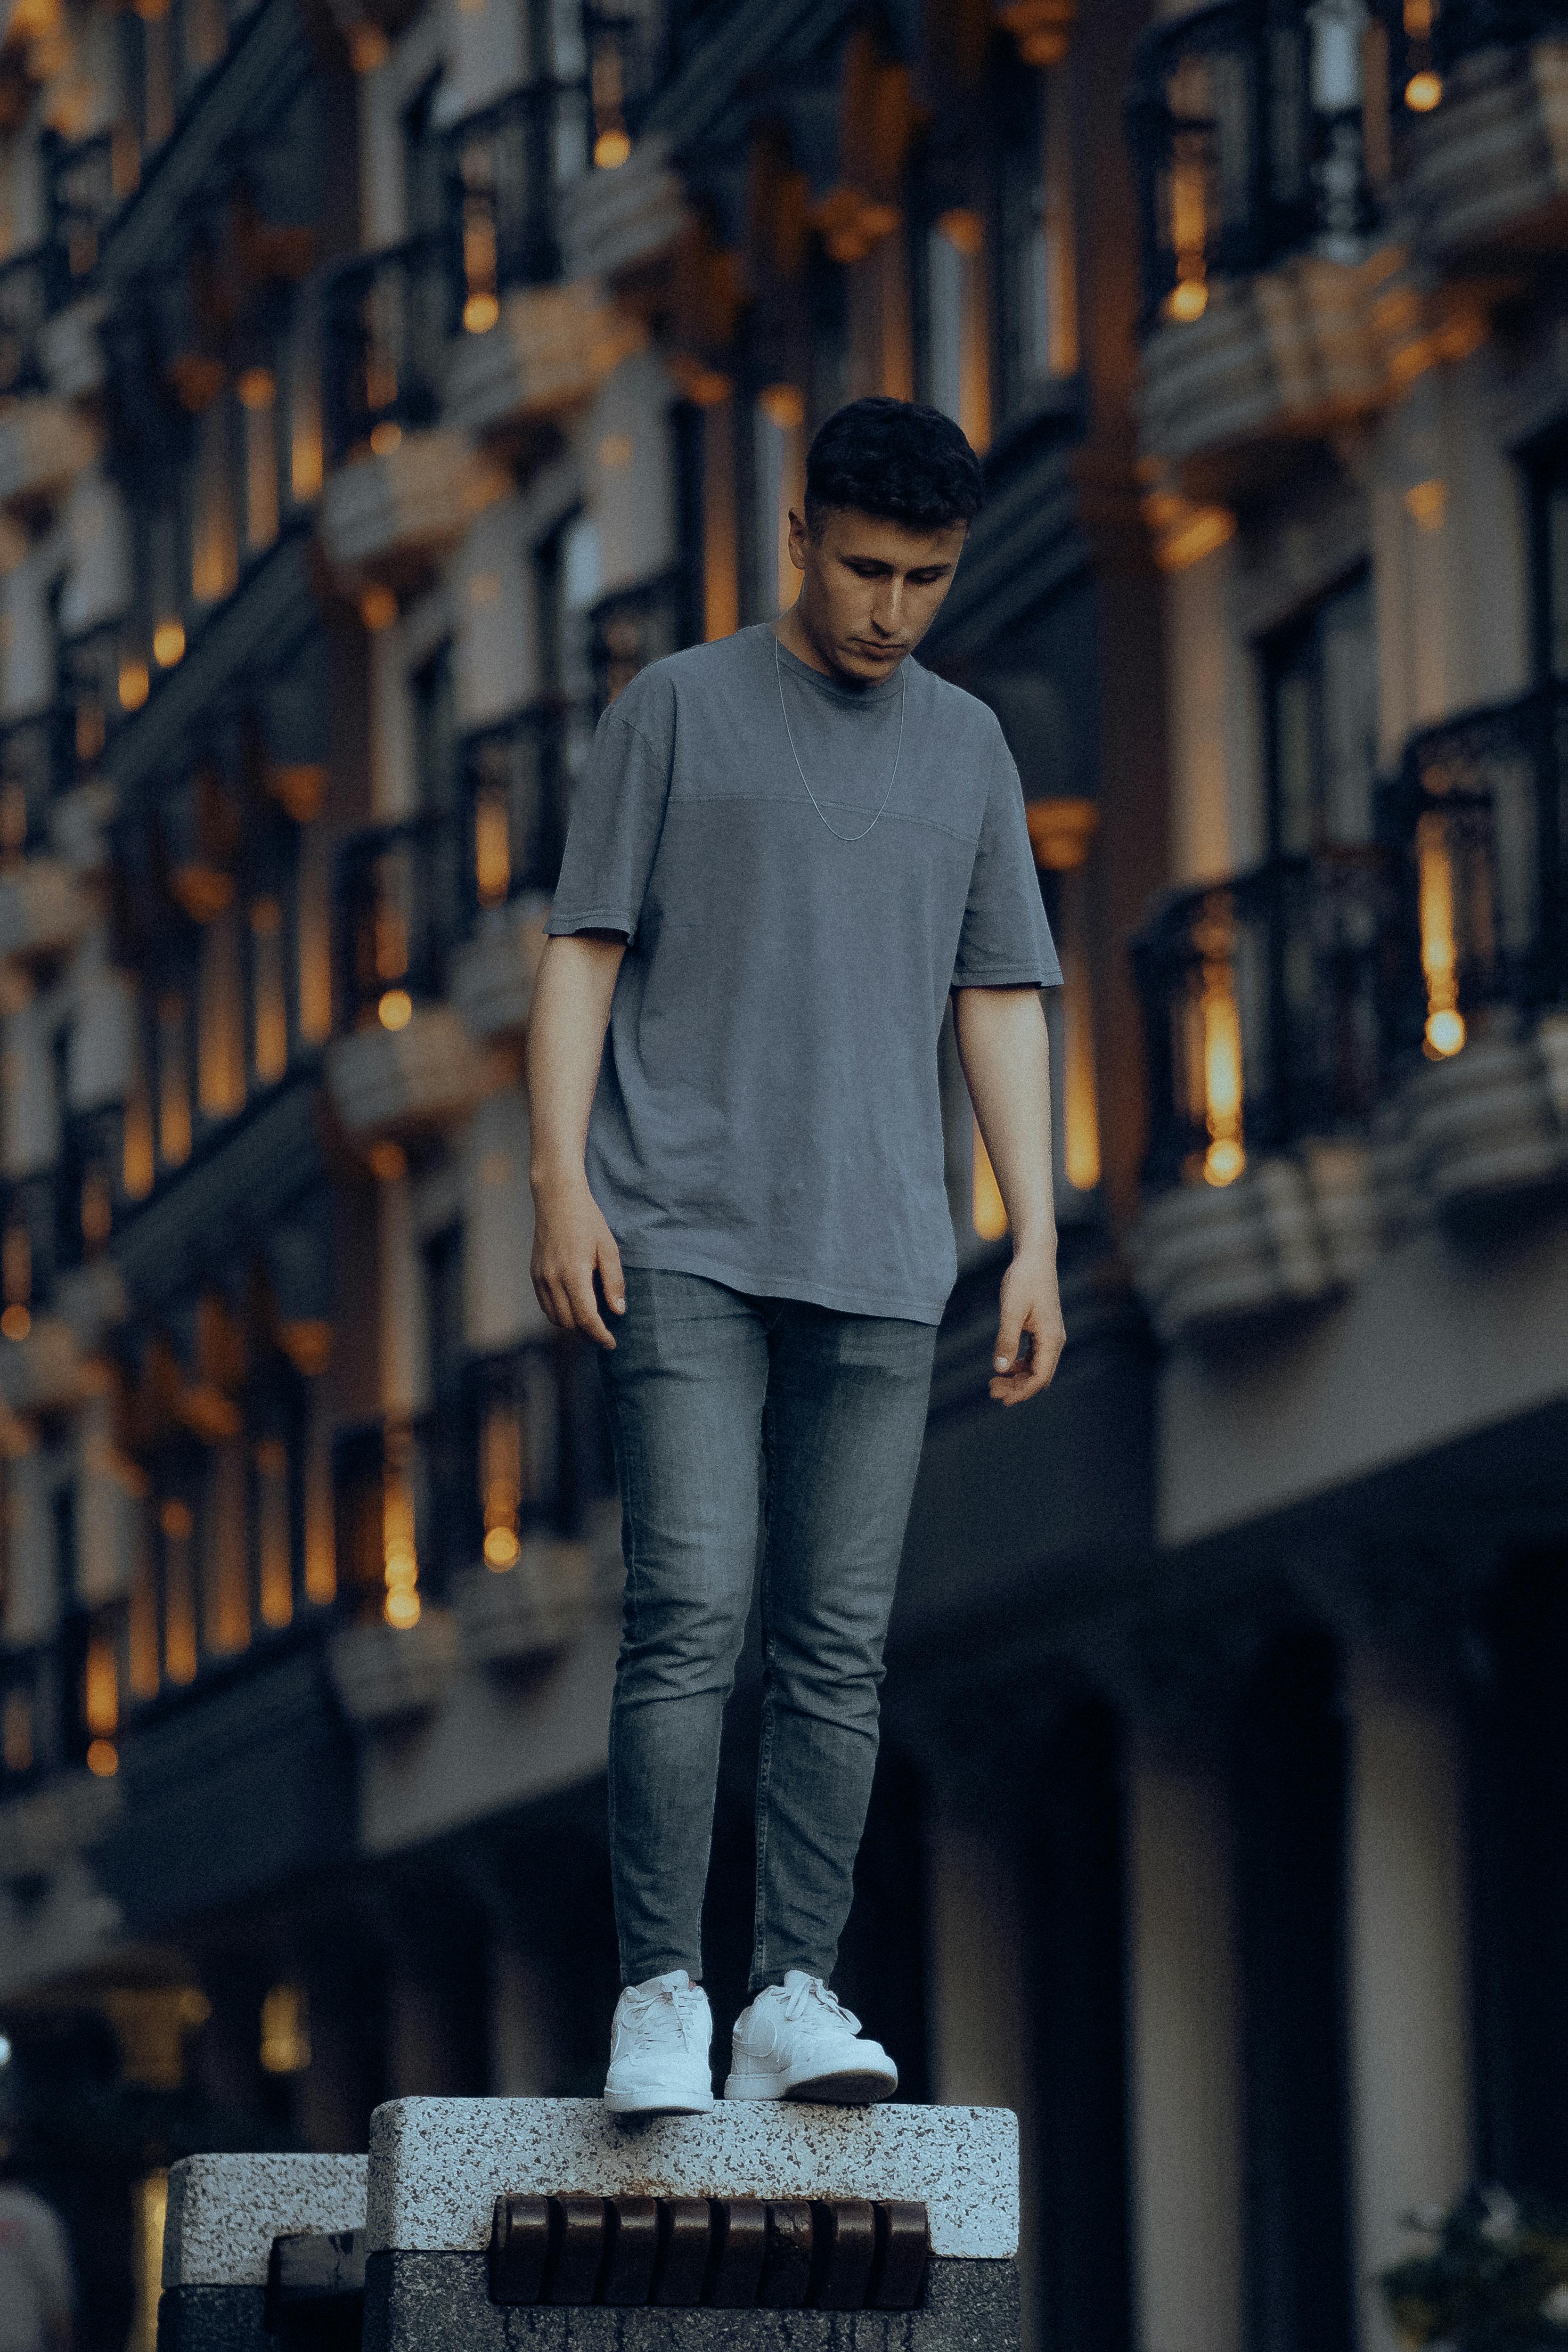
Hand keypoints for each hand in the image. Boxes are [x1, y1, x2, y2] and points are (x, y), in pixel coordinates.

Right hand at [530, 1174, 625, 1346]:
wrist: (557, 1199)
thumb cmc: (587, 1221)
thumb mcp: (609, 1248)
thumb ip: (614, 1281)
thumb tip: (618, 1311)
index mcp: (574, 1274)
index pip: (587, 1318)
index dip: (600, 1335)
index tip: (611, 1343)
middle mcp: (553, 1279)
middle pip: (570, 1323)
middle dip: (588, 1334)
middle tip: (604, 1335)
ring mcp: (540, 1277)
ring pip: (555, 1317)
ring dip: (573, 1326)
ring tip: (591, 1324)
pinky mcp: (534, 1274)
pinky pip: (545, 1305)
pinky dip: (559, 1314)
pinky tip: (574, 1309)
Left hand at [989, 1240, 1064, 1405]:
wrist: (1035, 1256)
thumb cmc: (1024, 1280)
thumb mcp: (1011, 1311)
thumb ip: (1006, 1340)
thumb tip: (1000, 1369)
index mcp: (1051, 1339)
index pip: (1040, 1377)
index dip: (1021, 1392)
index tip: (1002, 1399)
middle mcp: (1055, 1340)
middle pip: (1038, 1375)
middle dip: (1016, 1387)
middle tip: (991, 1391)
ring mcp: (1050, 1335)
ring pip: (1036, 1367)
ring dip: (1017, 1377)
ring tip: (994, 1382)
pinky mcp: (1043, 1329)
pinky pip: (1033, 1355)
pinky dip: (1019, 1364)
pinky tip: (1004, 1366)